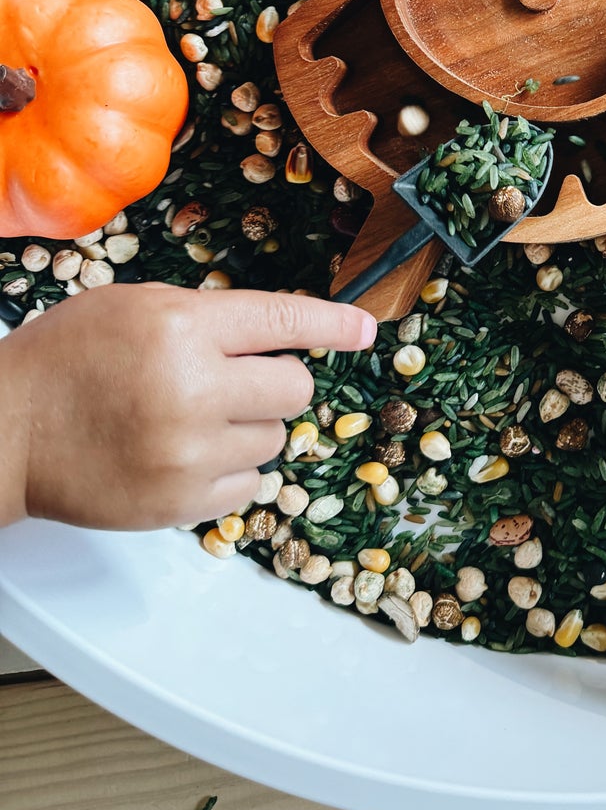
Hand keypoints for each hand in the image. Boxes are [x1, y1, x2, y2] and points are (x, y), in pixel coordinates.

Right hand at [0, 283, 375, 531]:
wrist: (7, 430)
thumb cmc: (70, 360)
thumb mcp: (138, 307)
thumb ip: (213, 317)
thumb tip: (290, 333)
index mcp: (182, 327)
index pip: (285, 321)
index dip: (334, 325)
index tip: (365, 330)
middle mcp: (193, 388)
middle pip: (295, 387)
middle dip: (276, 380)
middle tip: (233, 380)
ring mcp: (188, 452)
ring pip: (274, 438)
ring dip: (247, 427)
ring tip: (191, 418)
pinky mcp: (180, 502)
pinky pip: (249, 486)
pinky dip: (230, 472)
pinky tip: (185, 454)